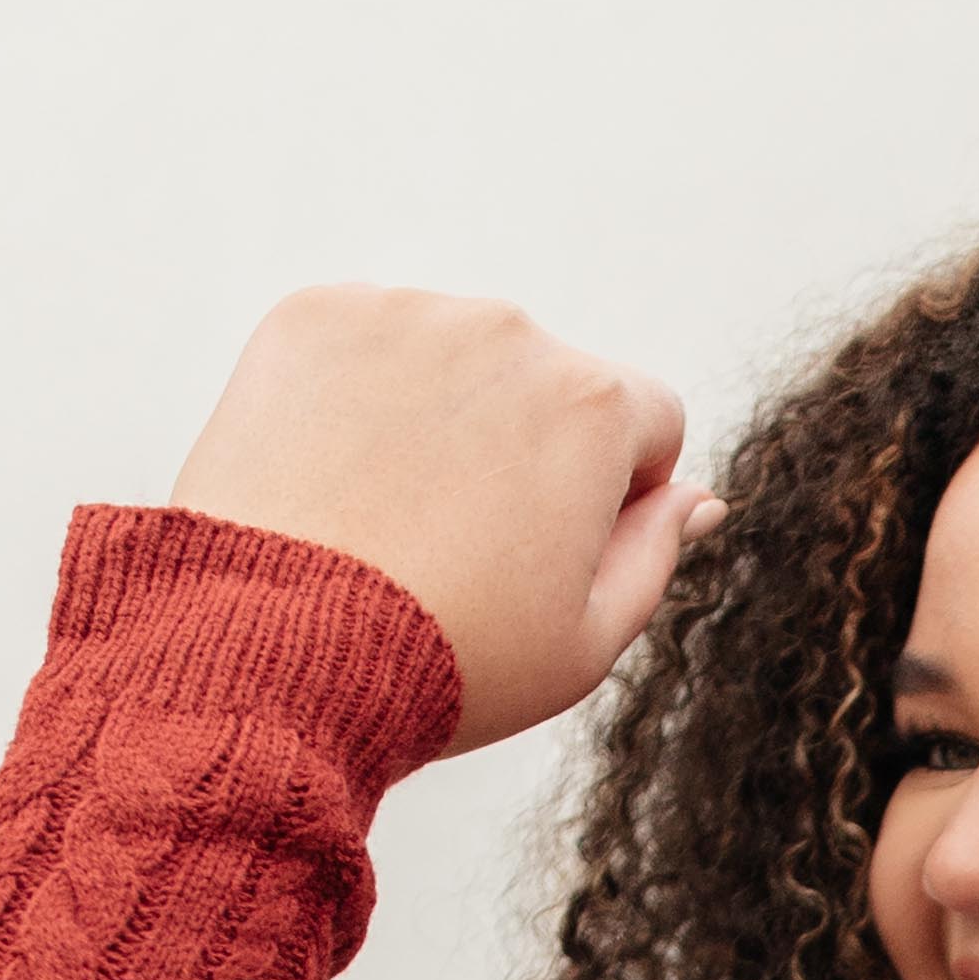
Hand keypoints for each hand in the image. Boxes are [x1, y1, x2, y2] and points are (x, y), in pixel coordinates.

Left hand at [170, 287, 714, 753]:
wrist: (282, 652)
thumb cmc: (449, 665)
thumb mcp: (585, 645)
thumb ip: (655, 556)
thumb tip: (697, 497)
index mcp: (596, 404)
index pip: (650, 419)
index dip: (619, 494)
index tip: (557, 553)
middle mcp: (508, 330)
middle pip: (546, 383)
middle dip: (524, 450)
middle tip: (460, 554)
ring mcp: (406, 314)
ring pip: (451, 361)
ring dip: (440, 421)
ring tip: (390, 524)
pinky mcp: (314, 316)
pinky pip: (360, 350)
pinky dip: (355, 404)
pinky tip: (335, 485)